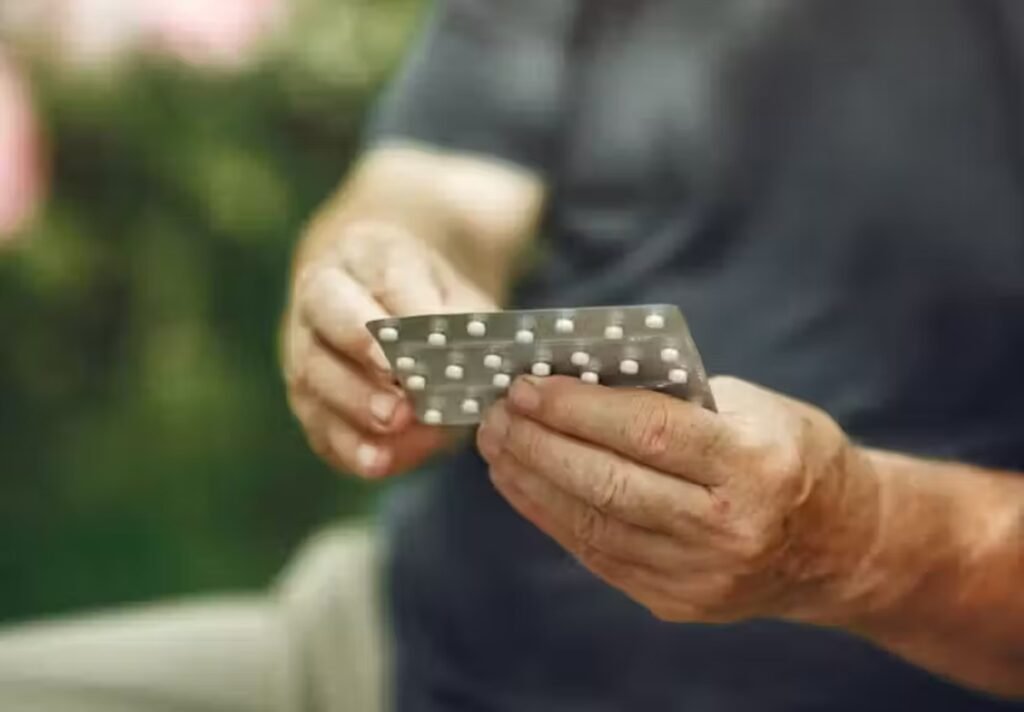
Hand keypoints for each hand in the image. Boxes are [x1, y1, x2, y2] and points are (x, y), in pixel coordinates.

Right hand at [284, 220, 494, 477]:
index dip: (375, 330)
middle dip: (360, 375)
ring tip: (393, 431)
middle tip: (399, 408)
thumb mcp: (457, 292)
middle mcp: (318, 300)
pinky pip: (319, 425)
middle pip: (323, 336)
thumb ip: (462, 325)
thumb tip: (470, 368)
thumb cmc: (435, 295)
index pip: (357, 289)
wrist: (392, 295)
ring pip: (314, 381)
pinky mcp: (309, 398)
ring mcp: (305, 348)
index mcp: (358, 257)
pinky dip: (349, 447)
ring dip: (354, 413)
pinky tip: (378, 461)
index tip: (404, 360)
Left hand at [476, 375, 882, 624]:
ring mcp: (701, 575)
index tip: (528, 385)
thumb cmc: (788, 454)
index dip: (578, 407)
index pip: (649, 431)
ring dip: (532, 482)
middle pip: (610, 483)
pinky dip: (552, 516)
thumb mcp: (748, 408)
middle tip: (497, 412)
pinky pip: (598, 555)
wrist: (839, 544)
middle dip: (540, 444)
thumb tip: (579, 380)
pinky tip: (523, 484)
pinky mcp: (677, 602)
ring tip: (497, 445)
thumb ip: (671, 398)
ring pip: (594, 525)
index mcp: (755, 465)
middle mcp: (729, 528)